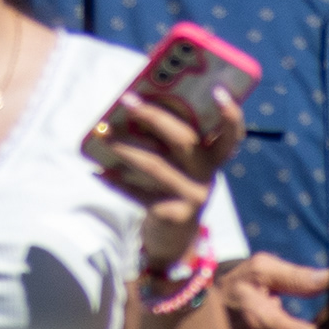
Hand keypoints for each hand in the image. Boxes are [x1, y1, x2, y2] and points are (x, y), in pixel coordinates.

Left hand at [86, 76, 243, 266]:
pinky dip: (116, 181)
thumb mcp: (177, 164)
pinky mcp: (174, 214)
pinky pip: (139, 192)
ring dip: (124, 147)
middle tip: (126, 100)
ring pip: (154, 164)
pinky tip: (98, 172)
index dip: (230, 114)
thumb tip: (132, 105)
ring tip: (101, 135)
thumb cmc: (170, 184)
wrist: (173, 237)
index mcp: (212, 157)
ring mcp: (193, 196)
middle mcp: (208, 175)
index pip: (231, 135)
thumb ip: (166, 140)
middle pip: (184, 139)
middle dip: (153, 116)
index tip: (217, 91)